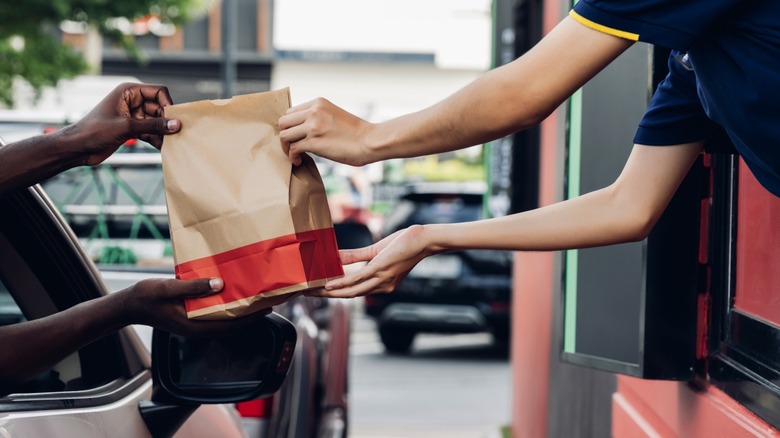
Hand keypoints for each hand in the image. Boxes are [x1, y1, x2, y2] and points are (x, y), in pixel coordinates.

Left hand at [66, 83, 180, 165]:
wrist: (77, 148)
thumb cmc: (95, 131)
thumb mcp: (127, 127)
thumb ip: (153, 125)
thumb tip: (176, 124)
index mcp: (129, 92)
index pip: (158, 92)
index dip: (168, 104)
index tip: (174, 120)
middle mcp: (132, 101)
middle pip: (159, 108)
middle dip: (167, 121)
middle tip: (176, 135)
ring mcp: (132, 116)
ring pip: (156, 121)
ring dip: (163, 132)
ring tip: (170, 144)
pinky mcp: (132, 129)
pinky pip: (150, 131)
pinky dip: (156, 139)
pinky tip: (162, 149)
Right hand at [118, 277, 270, 337]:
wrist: (129, 305)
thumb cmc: (147, 296)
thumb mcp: (169, 288)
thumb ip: (193, 287)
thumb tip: (219, 284)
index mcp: (194, 325)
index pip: (230, 325)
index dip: (250, 318)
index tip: (266, 308)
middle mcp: (198, 328)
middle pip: (231, 324)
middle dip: (250, 315)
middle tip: (267, 301)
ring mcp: (194, 325)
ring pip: (224, 320)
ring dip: (240, 311)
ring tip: (255, 297)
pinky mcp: (191, 318)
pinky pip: (215, 315)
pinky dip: (227, 307)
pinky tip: (233, 295)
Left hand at [279, 97, 372, 166]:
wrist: (370, 141)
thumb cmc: (356, 133)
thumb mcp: (335, 115)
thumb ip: (319, 117)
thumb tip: (303, 130)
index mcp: (319, 103)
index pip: (291, 111)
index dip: (290, 125)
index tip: (295, 136)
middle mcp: (314, 112)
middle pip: (283, 122)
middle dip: (285, 135)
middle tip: (291, 145)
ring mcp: (313, 126)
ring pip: (284, 135)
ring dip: (286, 147)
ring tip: (294, 154)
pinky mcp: (314, 142)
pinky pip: (292, 149)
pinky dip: (292, 157)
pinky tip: (298, 161)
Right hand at [310, 225, 436, 297]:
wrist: (423, 240)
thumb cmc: (403, 244)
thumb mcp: (375, 251)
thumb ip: (355, 256)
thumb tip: (336, 256)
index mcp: (381, 285)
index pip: (354, 292)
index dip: (334, 294)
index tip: (317, 292)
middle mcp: (381, 287)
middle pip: (348, 295)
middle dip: (326, 296)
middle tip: (307, 294)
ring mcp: (380, 280)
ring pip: (350, 291)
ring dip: (329, 292)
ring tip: (312, 291)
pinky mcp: (379, 270)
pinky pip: (356, 280)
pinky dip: (340, 283)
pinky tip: (328, 284)